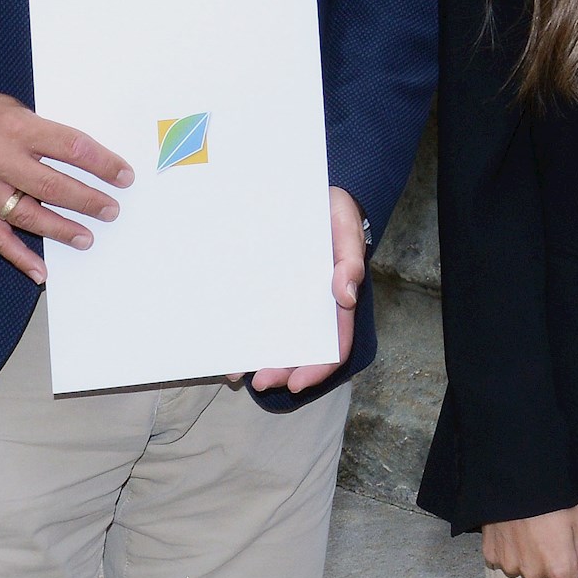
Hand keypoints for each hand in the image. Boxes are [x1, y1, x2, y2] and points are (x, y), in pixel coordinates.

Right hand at [0, 83, 129, 286]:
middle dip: (88, 200)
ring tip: (86, 238)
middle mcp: (0, 159)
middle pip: (54, 185)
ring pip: (29, 215)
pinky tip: (41, 271)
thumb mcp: (12, 107)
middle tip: (111, 211)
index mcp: (17, 127)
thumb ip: (41, 132)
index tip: (123, 175)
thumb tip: (79, 157)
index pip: (71, 147)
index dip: (102, 163)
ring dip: (61, 230)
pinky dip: (19, 257)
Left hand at [253, 189, 366, 394]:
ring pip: (277, 337)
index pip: (334, 344)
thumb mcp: (346, 233)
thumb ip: (350, 262)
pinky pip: (257, 313)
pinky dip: (245, 330)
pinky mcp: (268, 286)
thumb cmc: (336, 216)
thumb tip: (345, 296)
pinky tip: (227, 341)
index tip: (296, 382)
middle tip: (259, 381)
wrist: (313, 194)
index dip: (317, 367)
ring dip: (260, 358)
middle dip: (282, 370)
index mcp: (336, 302)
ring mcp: (289, 298)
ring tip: (237, 371)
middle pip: (301, 349)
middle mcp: (312, 307)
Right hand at [481, 506, 577, 577]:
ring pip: (526, 569)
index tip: (577, 574)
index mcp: (559, 569)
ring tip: (532, 529)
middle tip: (552, 535)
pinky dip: (511, 549)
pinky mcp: (492, 555)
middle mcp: (533, 574)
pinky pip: (506, 560)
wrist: (516, 480)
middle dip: (552, 565)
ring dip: (530, 557)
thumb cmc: (553, 500)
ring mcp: (510, 566)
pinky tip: (515, 529)